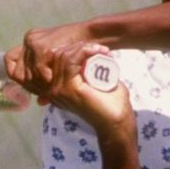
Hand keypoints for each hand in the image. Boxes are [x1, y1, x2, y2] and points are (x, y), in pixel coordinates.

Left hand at [4, 23, 91, 97]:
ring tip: (50, 89)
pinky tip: (54, 82)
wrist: (93, 36)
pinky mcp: (42, 47)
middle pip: (18, 71)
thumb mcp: (60, 63)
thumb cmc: (79, 49)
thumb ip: (47, 79)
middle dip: (30, 85)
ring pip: (27, 74)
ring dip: (38, 84)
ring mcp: (34, 43)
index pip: (10, 61)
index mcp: (30, 41)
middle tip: (44, 91)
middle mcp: (29, 40)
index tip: (30, 85)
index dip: (18, 75)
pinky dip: (46, 78)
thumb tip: (39, 102)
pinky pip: (39, 70)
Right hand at [9, 41, 131, 130]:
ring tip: (102, 50)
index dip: (73, 49)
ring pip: (62, 56)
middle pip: (57, 56)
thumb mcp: (95, 83)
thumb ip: (88, 72)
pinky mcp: (67, 89)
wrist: (117, 122)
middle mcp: (52, 90)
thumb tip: (89, 53)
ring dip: (83, 47)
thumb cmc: (110, 104)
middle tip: (100, 48)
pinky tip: (97, 51)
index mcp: (56, 88)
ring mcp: (58, 90)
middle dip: (79, 46)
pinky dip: (83, 51)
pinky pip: (69, 61)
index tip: (95, 48)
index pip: (55, 60)